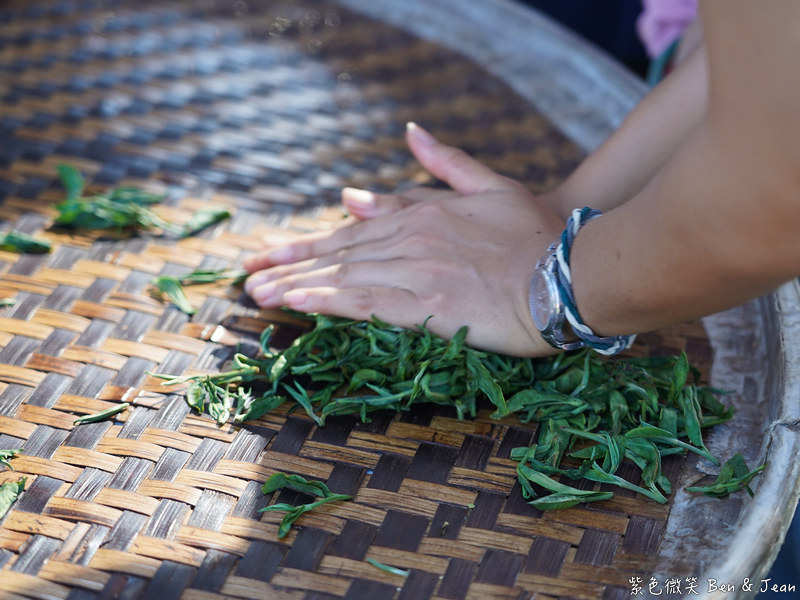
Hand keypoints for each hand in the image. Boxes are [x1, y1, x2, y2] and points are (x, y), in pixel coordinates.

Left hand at [243, 123, 564, 356]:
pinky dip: (326, 300)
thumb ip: (444, 162)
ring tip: (256, 294)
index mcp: (425, 211)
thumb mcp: (492, 185)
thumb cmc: (539, 233)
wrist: (574, 273)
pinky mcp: (427, 305)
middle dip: (290, 263)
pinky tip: (295, 304)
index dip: (311, 242)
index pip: (354, 228)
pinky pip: (366, 302)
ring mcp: (417, 270)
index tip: (276, 251)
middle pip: (339, 251)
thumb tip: (410, 130)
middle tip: (248, 274)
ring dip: (296, 284)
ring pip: (343, 275)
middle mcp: (413, 237)